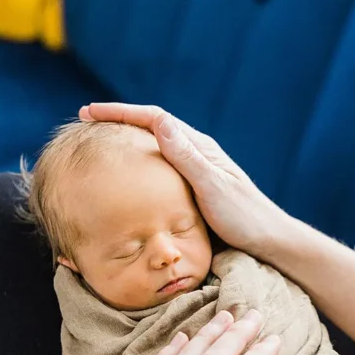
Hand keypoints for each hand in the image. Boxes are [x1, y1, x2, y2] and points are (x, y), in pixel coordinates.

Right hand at [80, 102, 290, 259]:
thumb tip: (160, 122)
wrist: (268, 241)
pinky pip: (159, 167)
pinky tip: (127, 174)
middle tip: (86, 123)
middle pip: (151, 127)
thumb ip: (187, 157)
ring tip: (99, 142)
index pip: (154, 118)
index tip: (89, 113)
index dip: (120, 113)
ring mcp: (196, 170)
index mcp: (199, 147)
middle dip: (118, 121)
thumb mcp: (212, 187)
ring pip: (154, 146)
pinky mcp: (194, 188)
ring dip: (126, 139)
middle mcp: (196, 153)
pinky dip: (138, 162)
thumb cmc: (244, 218)